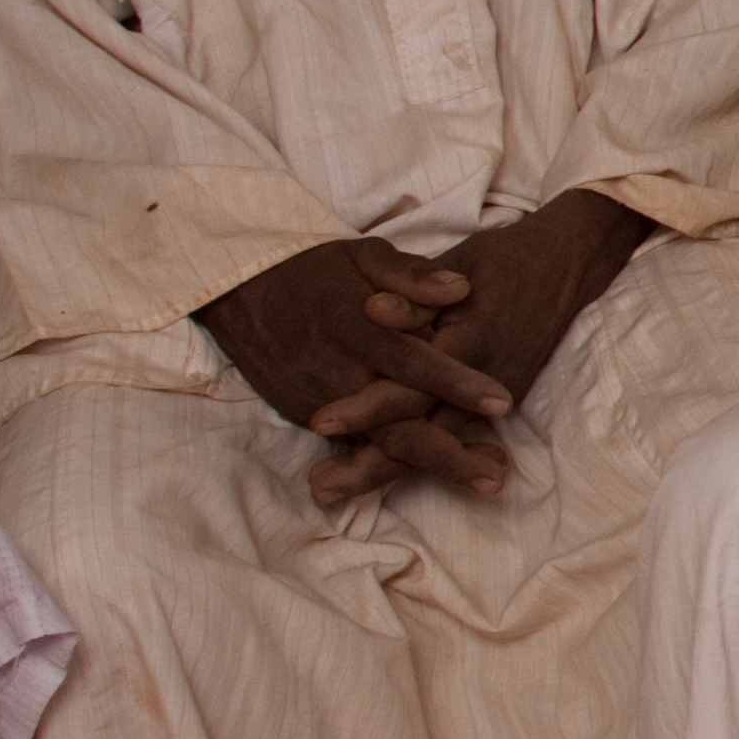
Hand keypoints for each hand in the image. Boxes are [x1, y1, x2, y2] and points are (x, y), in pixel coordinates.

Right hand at [198, 235, 510, 497]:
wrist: (236, 287)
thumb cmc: (313, 268)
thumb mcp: (364, 254)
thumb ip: (411, 274)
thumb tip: (460, 289)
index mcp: (358, 328)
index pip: (414, 363)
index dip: (457, 384)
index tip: (502, 402)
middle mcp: (338, 372)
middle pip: (397, 423)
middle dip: (447, 453)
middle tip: (496, 477)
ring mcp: (318, 399)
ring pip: (377, 443)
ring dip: (426, 466)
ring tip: (480, 483)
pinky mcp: (304, 412)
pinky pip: (352, 445)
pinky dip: (389, 464)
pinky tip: (434, 475)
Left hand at [300, 190, 657, 500]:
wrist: (565, 267)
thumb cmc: (501, 262)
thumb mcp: (456, 266)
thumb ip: (415, 296)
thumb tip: (372, 310)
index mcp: (469, 342)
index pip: (412, 385)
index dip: (365, 406)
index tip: (319, 422)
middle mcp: (485, 381)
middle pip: (422, 433)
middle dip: (370, 462)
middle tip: (319, 487)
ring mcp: (495, 396)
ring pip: (436, 445)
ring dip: (386, 470)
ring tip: (335, 489)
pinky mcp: (498, 401)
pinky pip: (452, 437)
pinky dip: (416, 459)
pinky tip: (377, 472)